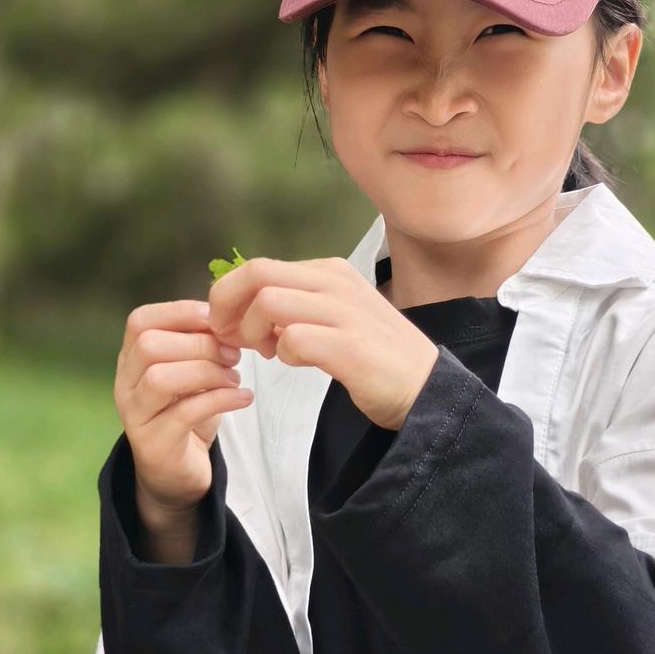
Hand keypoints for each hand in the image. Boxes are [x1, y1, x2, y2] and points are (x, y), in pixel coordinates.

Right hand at [114, 299, 253, 516]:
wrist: (178, 473)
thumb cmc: (188, 412)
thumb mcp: (192, 371)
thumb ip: (201, 342)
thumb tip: (230, 313)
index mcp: (132, 359)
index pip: (140, 321)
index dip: (180, 312)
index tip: (217, 319)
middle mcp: (125, 384)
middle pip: (149, 346)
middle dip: (199, 344)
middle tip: (233, 355)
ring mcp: (135, 415)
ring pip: (160, 378)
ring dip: (207, 372)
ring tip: (235, 378)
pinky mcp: (154, 444)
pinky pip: (185, 413)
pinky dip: (221, 400)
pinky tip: (243, 398)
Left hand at [206, 257, 439, 430]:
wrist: (427, 387)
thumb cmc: (375, 356)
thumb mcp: (334, 316)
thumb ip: (295, 307)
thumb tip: (244, 311)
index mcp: (330, 271)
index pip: (259, 266)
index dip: (230, 295)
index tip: (228, 325)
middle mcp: (335, 282)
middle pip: (256, 273)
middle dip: (227, 305)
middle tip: (229, 337)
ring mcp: (344, 311)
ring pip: (268, 301)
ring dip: (252, 331)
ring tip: (266, 352)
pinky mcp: (349, 345)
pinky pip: (293, 338)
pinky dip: (282, 354)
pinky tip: (298, 363)